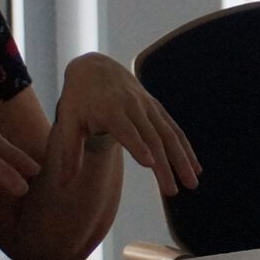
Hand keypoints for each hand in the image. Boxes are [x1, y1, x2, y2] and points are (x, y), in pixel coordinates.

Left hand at [53, 53, 201, 195]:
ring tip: (192, 182)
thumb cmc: (78, 99)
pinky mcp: (156, 108)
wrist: (95, 68)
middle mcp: (133, 107)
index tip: (149, 164)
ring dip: (183, 159)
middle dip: (165, 165)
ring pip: (169, 134)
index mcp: (110, 110)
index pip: (127, 131)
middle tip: (173, 192)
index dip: (138, 146)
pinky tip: (196, 166)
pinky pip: (174, 128)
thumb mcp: (69, 121)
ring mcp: (148, 107)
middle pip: (153, 138)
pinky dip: (186, 147)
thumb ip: (69, 152)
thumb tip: (64, 184)